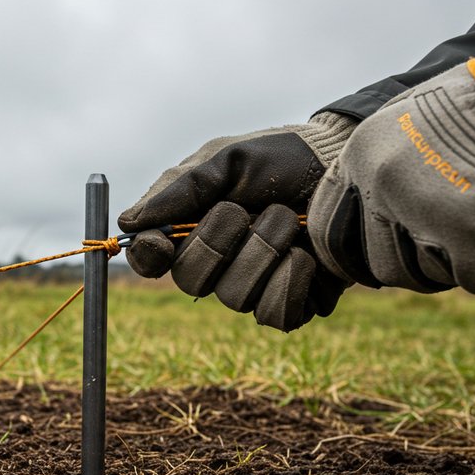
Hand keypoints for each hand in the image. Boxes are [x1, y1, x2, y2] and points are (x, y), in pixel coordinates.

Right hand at [119, 112, 356, 331]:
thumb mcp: (227, 160)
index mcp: (191, 228)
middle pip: (189, 281)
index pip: (151, 259)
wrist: (345, 165)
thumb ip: (181, 190)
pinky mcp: (294, 304)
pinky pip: (276, 316)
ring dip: (262, 252)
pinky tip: (307, 254)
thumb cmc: (283, 158)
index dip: (148, 256)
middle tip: (239, 211)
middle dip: (215, 244)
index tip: (160, 241)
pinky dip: (291, 282)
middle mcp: (217, 264)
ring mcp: (254, 287)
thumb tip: (128, 222)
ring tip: (285, 218)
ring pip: (235, 298)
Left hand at [308, 58, 474, 294]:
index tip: (370, 258)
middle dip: (409, 264)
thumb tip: (359, 216)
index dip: (350, 252)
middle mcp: (382, 187)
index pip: (326, 232)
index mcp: (359, 157)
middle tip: (448, 243)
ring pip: (423, 277)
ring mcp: (426, 214)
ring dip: (454, 264)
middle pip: (377, 265)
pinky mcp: (474, 239)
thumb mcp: (406, 118)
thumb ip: (376, 167)